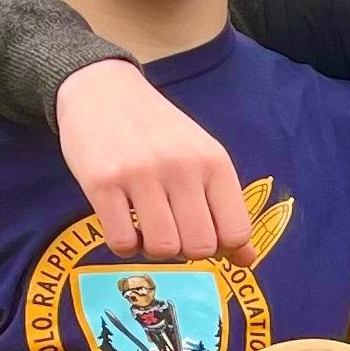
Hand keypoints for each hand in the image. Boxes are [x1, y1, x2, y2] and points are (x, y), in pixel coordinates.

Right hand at [53, 60, 256, 265]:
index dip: (222, 248)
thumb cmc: (157, 130)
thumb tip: (247, 260)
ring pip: (162, 249)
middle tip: (172, 231)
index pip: (236, 232)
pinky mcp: (102, 183)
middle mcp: (181, 167)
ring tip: (146, 228)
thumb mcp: (201, 157)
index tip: (203, 235)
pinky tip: (123, 223)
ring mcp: (141, 174)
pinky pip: (121, 242)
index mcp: (213, 161)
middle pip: (198, 247)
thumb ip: (225, 207)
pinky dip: (125, 246)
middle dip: (185, 252)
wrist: (102, 90)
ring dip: (153, 250)